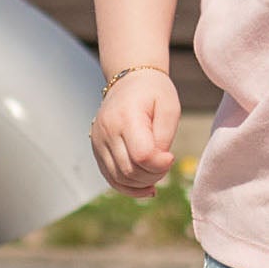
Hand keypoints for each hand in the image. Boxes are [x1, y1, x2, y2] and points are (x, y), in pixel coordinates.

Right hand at [90, 67, 180, 197]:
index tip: (171, 156)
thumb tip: (160, 163)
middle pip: (130, 170)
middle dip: (154, 175)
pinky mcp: (97, 150)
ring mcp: (98, 141)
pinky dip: (129, 187)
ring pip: (119, 178)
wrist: (129, 80)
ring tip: (157, 172)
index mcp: (126, 117)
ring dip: (142, 183)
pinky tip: (146, 187)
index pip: (142, 156)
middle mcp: (107, 131)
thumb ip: (165, 137)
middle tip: (166, 164)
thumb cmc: (154, 92)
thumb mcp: (169, 108)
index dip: (160, 164)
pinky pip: (111, 178)